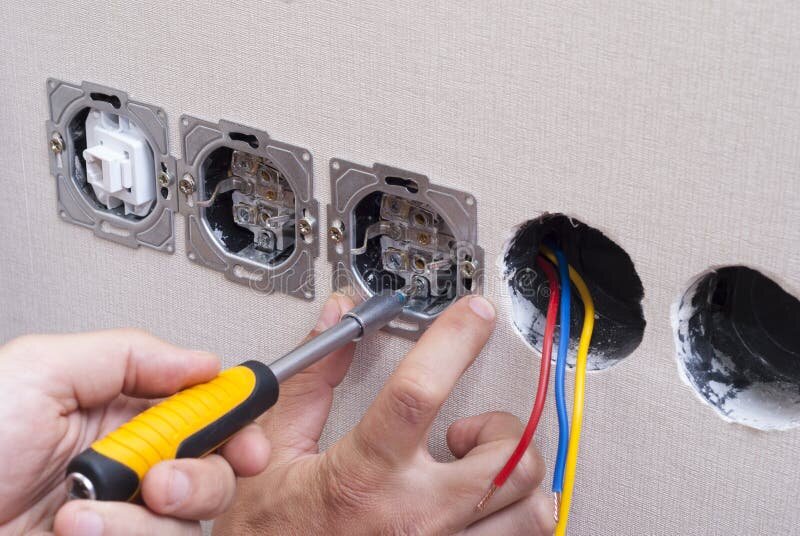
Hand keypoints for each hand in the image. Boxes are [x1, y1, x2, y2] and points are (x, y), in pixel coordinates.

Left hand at [0, 330, 270, 534]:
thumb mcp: (38, 372)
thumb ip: (129, 353)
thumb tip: (204, 361)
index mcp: (117, 415)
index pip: (204, 410)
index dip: (237, 418)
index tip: (248, 431)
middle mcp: (126, 470)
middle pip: (215, 470)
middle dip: (202, 475)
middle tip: (162, 478)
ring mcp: (119, 521)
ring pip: (189, 524)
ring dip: (141, 522)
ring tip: (81, 514)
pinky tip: (76, 533)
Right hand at [214, 294, 554, 534]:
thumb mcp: (275, 454)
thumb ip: (312, 383)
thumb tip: (336, 323)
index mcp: (361, 479)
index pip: (418, 393)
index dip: (453, 340)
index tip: (472, 315)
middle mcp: (412, 520)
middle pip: (507, 459)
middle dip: (503, 428)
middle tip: (469, 428)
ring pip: (531, 509)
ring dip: (514, 478)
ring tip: (474, 471)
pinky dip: (510, 517)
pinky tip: (477, 506)